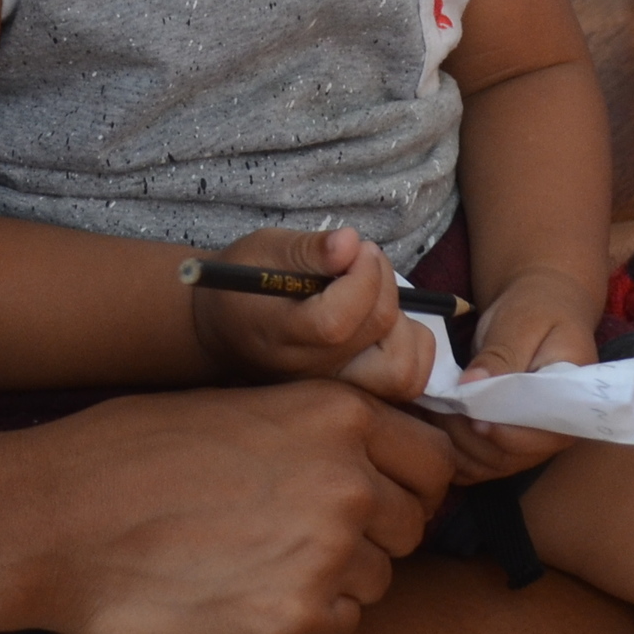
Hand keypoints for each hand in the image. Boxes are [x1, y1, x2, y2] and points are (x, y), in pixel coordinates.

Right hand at [12, 381, 453, 633]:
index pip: (432, 456)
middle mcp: (348, 481)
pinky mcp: (297, 621)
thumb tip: (368, 449)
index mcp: (336, 414)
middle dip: (379, 527)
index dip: (408, 477)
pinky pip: (343, 622)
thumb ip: (314, 426)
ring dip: (341, 573)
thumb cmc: (134, 451)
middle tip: (312, 530)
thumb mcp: (241, 404)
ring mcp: (328, 555)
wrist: (62, 518)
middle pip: (417, 520)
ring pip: (381, 575)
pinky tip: (254, 590)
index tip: (381, 490)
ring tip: (268, 557)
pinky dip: (311, 615)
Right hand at [187, 228, 432, 401]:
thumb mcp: (264, 250)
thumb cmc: (243, 284)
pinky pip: (408, 377)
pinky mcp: (356, 390)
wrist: (223, 329)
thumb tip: (351, 242)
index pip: (339, 320)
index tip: (356, 247)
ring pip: (404, 371)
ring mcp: (338, 388)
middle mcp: (315, 372)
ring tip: (375, 295)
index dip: (362, 276)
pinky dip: (411, 343)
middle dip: (383, 282)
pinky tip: (384, 318)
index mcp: (284, 336)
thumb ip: (309, 249)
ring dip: (404, 321)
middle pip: (378, 334)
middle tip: (363, 258)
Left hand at [433, 271, 603, 483]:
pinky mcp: (505, 445)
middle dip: (469, 435)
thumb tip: (471, 387)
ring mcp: (528, 445)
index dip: (504, 432)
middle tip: (439, 404)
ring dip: (454, 443)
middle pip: (508, 455)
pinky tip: (434, 421)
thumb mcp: (521, 322)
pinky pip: (476, 465)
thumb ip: (501, 355)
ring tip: (432, 407)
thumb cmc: (536, 311)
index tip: (472, 417)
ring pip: (487, 465)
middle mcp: (553, 433)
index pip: (540, 435)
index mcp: (571, 404)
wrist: (540, 310)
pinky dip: (450, 450)